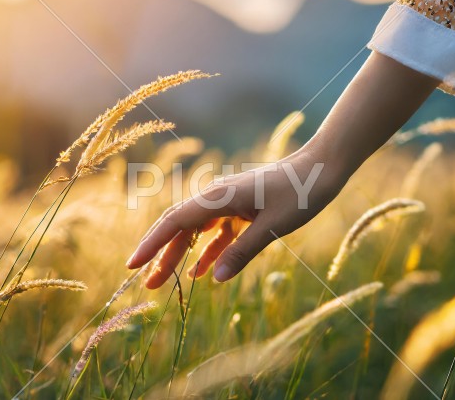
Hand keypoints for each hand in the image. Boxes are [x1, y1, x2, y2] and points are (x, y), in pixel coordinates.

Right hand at [126, 145, 343, 287]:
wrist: (321, 168)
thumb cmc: (300, 193)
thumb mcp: (272, 226)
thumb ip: (242, 251)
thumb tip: (213, 279)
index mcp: (218, 196)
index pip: (175, 222)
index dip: (152, 244)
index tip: (132, 265)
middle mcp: (217, 197)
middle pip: (180, 228)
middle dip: (161, 255)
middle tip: (147, 285)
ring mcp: (228, 202)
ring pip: (196, 231)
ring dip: (181, 256)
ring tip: (164, 282)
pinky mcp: (241, 208)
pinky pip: (217, 232)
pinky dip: (208, 251)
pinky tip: (201, 272)